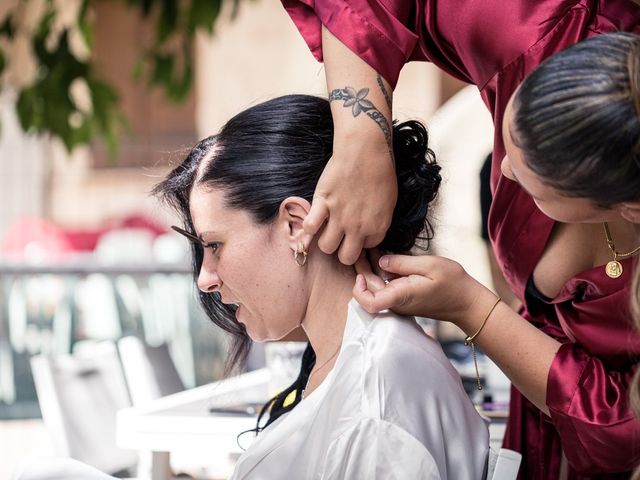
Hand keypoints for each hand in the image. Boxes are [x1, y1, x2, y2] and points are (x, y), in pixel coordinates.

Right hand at [304, 145, 396, 264]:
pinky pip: (310, 227)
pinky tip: (314, 218)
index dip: (360, 240)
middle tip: (340, 237)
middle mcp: (359, 227)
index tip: (357, 231)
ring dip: (325, 240)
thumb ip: (379, 221)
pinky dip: (309, 226)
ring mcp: (339, 217)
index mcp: (378, 226)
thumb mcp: (389, 201)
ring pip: (327, 247)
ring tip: (326, 228)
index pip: (366, 248)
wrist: (364, 149)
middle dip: (342, 250)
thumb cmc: (380, 171)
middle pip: (346, 257)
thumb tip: (369, 233)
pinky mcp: (323, 204)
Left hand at [352, 254, 494, 324]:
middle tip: (362, 248)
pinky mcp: (404, 298)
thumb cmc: (452, 283)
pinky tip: (383, 256)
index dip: (359, 290)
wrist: (467, 302)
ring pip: (376, 288)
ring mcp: (400, 302)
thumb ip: (402, 263)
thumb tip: (380, 262)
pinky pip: (387, 286)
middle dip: (362, 270)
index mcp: (400, 296)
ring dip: (371, 269)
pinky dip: (382, 272)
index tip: (361, 273)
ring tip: (370, 248)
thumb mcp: (429, 265)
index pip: (369, 303)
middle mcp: (396, 303)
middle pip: (369, 291)